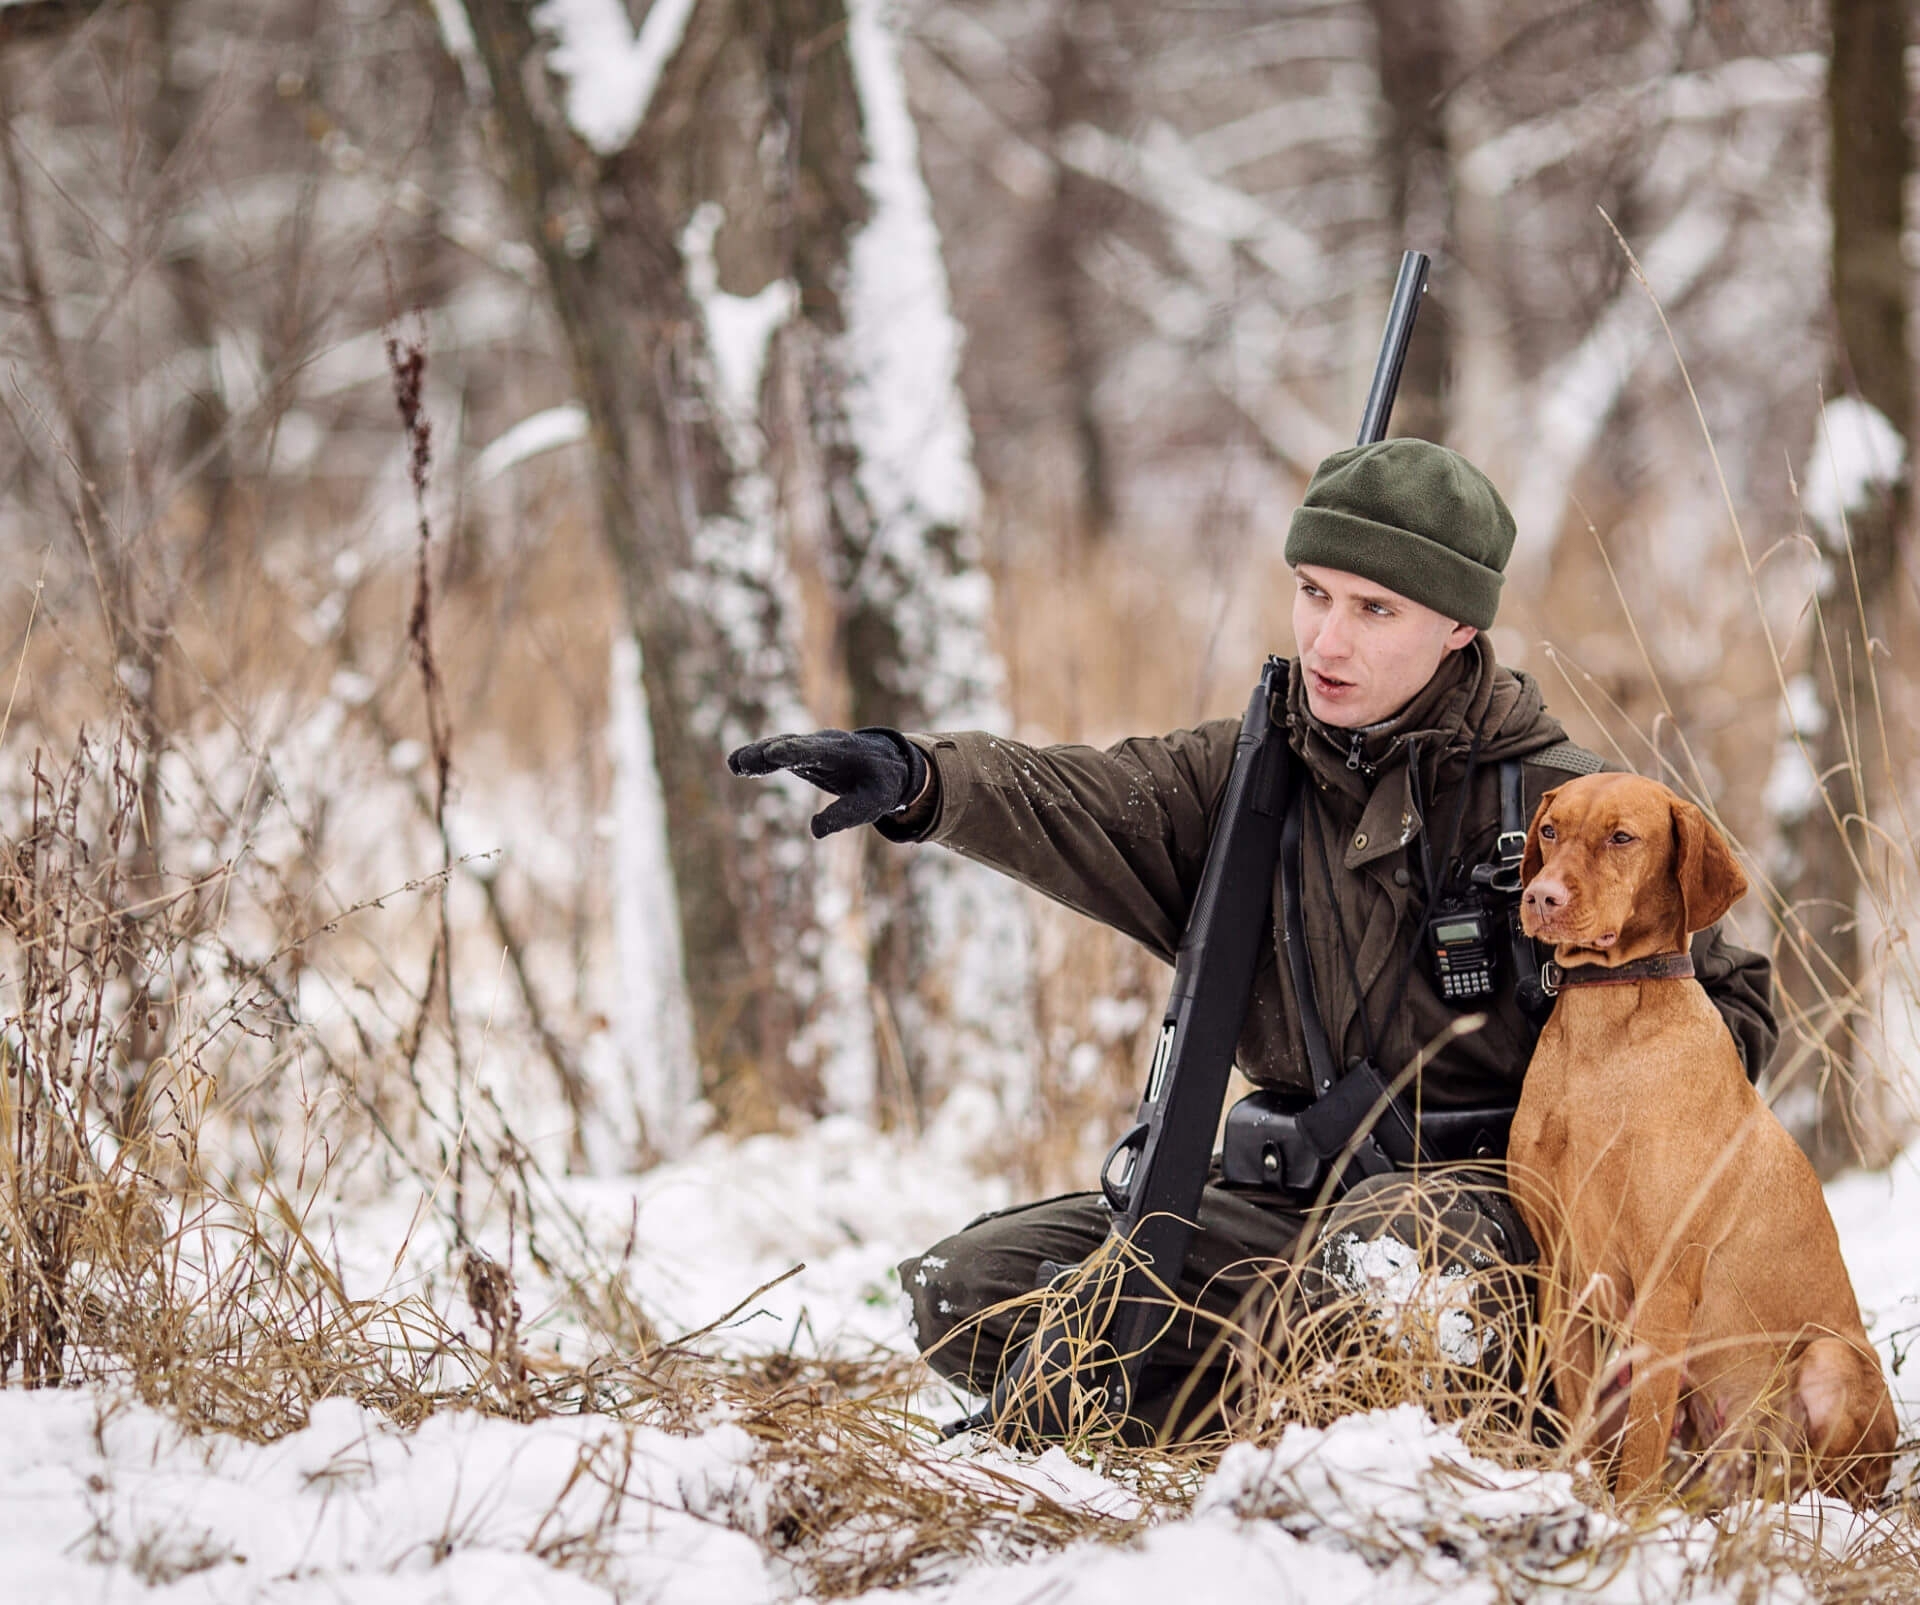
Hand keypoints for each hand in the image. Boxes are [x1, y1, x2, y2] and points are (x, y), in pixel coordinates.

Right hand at [727, 728, 928, 837]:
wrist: (885, 761)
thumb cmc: (880, 784)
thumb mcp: (873, 803)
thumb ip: (846, 815)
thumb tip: (815, 830)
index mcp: (843, 753)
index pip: (816, 751)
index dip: (794, 752)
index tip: (772, 753)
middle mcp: (823, 744)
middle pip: (792, 745)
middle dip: (769, 752)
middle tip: (743, 762)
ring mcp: (810, 747)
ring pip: (781, 746)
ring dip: (758, 753)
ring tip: (735, 764)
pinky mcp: (802, 754)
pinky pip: (778, 753)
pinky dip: (760, 758)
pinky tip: (737, 765)